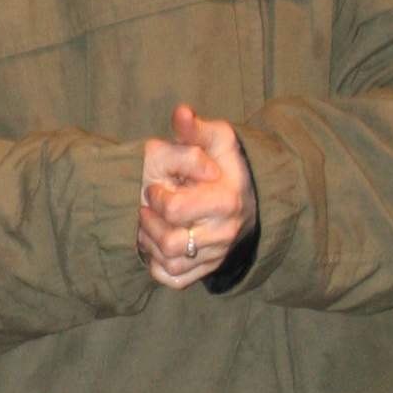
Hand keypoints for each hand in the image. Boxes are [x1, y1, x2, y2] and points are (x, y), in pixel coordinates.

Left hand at [139, 102, 254, 289]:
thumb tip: (181, 113)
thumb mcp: (217, 139)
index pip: (175, 210)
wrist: (248, 195)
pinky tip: (155, 245)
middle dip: (148, 224)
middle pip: (169, 243)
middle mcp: (223, 234)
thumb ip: (196, 129)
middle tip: (145, 208)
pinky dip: (158, 266)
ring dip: (149, 245)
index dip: (156, 197)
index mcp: (225, 202)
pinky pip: (174, 279)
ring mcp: (216, 255)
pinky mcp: (207, 269)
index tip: (155, 188)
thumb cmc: (225, 163)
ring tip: (146, 225)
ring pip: (169, 264)